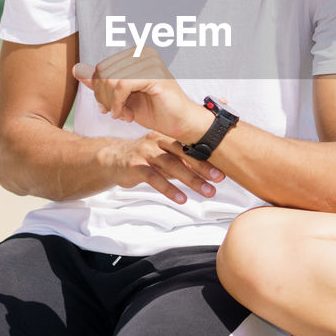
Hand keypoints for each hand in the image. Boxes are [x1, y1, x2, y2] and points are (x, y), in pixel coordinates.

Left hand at [72, 46, 211, 142]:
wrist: (180, 124)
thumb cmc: (154, 110)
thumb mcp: (120, 98)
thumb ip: (100, 83)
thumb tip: (76, 69)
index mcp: (135, 54)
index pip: (101, 68)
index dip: (99, 91)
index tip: (110, 108)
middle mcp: (142, 52)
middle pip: (103, 73)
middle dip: (104, 98)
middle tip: (117, 113)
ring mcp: (149, 61)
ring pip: (110, 79)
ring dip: (113, 103)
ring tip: (124, 115)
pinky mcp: (154, 74)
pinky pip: (122, 85)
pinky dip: (119, 104)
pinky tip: (126, 116)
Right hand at [103, 131, 225, 203]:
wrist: (111, 159)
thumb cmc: (142, 158)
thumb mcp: (163, 157)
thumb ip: (181, 162)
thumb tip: (206, 171)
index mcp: (166, 136)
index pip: (190, 146)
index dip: (207, 158)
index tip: (224, 170)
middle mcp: (157, 141)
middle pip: (184, 154)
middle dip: (203, 168)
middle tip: (219, 180)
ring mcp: (145, 153)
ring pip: (172, 165)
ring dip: (191, 179)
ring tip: (207, 192)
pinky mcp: (135, 166)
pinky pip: (154, 178)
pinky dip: (169, 189)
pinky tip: (181, 198)